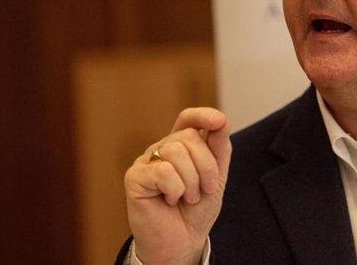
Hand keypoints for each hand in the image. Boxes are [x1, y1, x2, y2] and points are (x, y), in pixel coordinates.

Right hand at [124, 108, 231, 264]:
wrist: (183, 242)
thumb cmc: (196, 210)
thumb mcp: (216, 177)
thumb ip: (219, 148)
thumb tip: (221, 120)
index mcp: (182, 146)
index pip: (188, 119)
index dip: (202, 114)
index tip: (219, 120)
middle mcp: (162, 149)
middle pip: (189, 136)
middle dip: (206, 166)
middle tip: (204, 189)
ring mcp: (147, 161)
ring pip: (175, 152)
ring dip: (191, 181)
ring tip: (187, 197)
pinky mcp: (134, 177)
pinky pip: (163, 171)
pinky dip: (176, 189)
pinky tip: (171, 200)